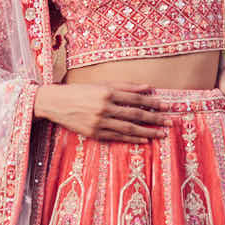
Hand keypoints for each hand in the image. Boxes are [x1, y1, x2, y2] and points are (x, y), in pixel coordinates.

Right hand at [34, 82, 172, 142]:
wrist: (56, 103)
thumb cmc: (81, 91)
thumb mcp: (102, 84)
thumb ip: (126, 86)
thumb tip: (148, 88)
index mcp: (107, 92)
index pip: (136, 98)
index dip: (152, 102)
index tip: (166, 105)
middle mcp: (104, 107)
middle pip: (135, 115)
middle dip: (154, 119)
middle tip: (169, 122)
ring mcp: (99, 122)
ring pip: (128, 129)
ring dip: (147, 132)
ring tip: (160, 134)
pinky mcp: (94, 134)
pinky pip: (117, 138)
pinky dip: (131, 140)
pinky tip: (143, 140)